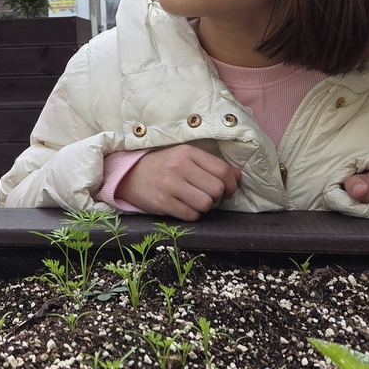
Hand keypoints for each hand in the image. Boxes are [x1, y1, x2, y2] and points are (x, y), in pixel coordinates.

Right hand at [115, 143, 241, 220]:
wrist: (130, 175)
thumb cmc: (163, 166)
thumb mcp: (185, 158)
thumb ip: (212, 165)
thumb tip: (238, 175)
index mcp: (187, 152)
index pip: (222, 170)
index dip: (232, 184)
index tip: (228, 190)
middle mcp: (179, 167)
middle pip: (216, 189)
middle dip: (217, 197)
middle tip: (208, 195)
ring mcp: (170, 185)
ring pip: (206, 204)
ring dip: (204, 206)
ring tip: (195, 201)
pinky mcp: (162, 202)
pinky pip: (191, 215)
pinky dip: (192, 214)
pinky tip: (183, 206)